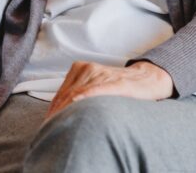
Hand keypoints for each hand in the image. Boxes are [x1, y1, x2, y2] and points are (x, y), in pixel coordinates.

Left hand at [46, 61, 174, 119]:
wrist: (147, 79)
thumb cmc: (120, 87)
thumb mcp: (95, 85)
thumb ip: (79, 94)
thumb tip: (62, 112)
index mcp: (80, 68)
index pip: (62, 91)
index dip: (54, 108)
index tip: (48, 122)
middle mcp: (88, 69)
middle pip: (67, 93)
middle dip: (59, 112)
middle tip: (52, 127)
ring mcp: (101, 74)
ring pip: (78, 93)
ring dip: (68, 110)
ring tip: (62, 124)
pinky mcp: (115, 82)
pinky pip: (96, 89)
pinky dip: (85, 97)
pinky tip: (77, 103)